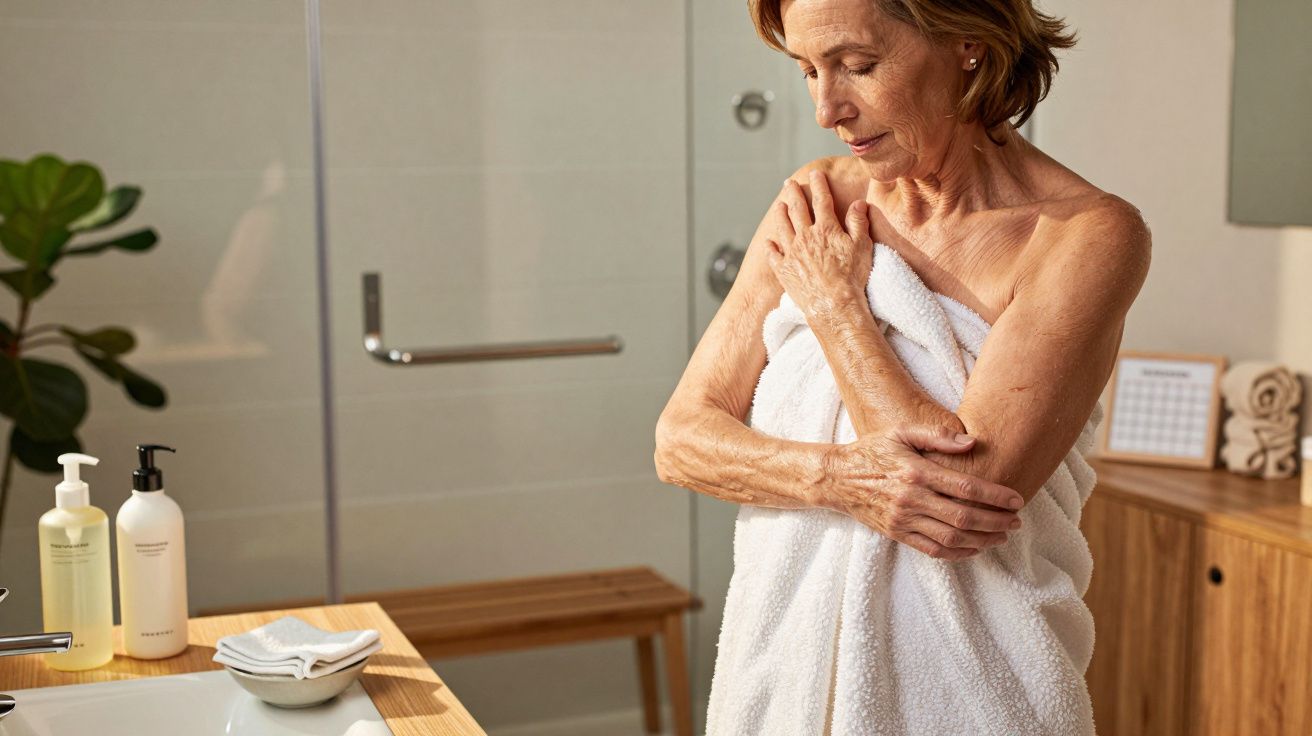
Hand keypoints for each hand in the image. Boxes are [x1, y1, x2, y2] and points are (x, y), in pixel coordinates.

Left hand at [766, 170, 873, 318]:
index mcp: (826, 229)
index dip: (818, 184)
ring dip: (780, 214)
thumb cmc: (852, 277)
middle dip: (793, 193)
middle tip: (789, 183)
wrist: (834, 304)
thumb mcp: (862, 246)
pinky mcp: (783, 270)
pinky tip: (768, 242)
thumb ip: (858, 222)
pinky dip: (770, 247)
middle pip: (797, 209)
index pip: (822, 200)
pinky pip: (773, 255)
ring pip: (782, 227)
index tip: (815, 173)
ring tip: (779, 205)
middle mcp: (806, 236)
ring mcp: (792, 253)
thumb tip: (858, 203)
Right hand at [814, 425, 1025, 560]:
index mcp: (916, 472)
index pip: (966, 488)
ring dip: (982, 540)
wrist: (837, 478)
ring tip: (1001, 536)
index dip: (996, 496)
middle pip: (964, 517)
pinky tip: (974, 548)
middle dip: (996, 522)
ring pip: (952, 538)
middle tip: (1016, 521)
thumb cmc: (872, 451)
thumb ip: (936, 435)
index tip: (1017, 500)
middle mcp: (911, 499)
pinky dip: (958, 553)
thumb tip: (972, 443)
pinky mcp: (897, 534)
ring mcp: (904, 520)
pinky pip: (933, 550)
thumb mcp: (900, 432)